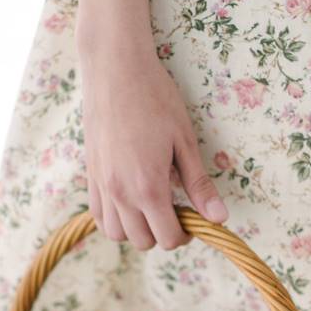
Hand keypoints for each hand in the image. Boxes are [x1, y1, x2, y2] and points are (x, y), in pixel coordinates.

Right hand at [77, 0, 227, 249]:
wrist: (114, 68)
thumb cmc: (155, 99)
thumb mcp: (185, 142)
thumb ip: (199, 185)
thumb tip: (219, 219)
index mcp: (148, 187)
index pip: (167, 238)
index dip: (185, 235)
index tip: (192, 218)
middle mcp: (121, 192)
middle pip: (143, 242)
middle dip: (162, 234)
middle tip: (174, 210)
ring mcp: (102, 185)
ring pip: (117, 235)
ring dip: (137, 230)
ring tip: (151, 207)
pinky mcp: (90, 175)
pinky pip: (99, 217)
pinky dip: (115, 219)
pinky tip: (130, 202)